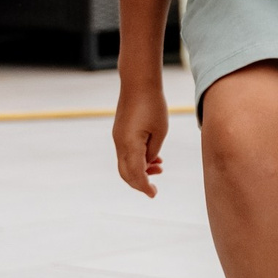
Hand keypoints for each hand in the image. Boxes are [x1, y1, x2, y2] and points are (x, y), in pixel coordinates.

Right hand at [113, 82, 167, 196]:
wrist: (138, 83)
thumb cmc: (153, 105)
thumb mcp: (160, 131)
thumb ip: (153, 152)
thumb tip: (147, 164)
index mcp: (130, 144)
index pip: (136, 174)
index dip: (144, 187)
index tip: (153, 194)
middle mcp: (120, 143)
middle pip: (125, 173)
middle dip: (139, 183)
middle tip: (154, 188)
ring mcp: (117, 138)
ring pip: (125, 164)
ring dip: (140, 170)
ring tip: (160, 167)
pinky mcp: (119, 132)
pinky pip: (125, 153)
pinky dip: (137, 160)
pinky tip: (153, 157)